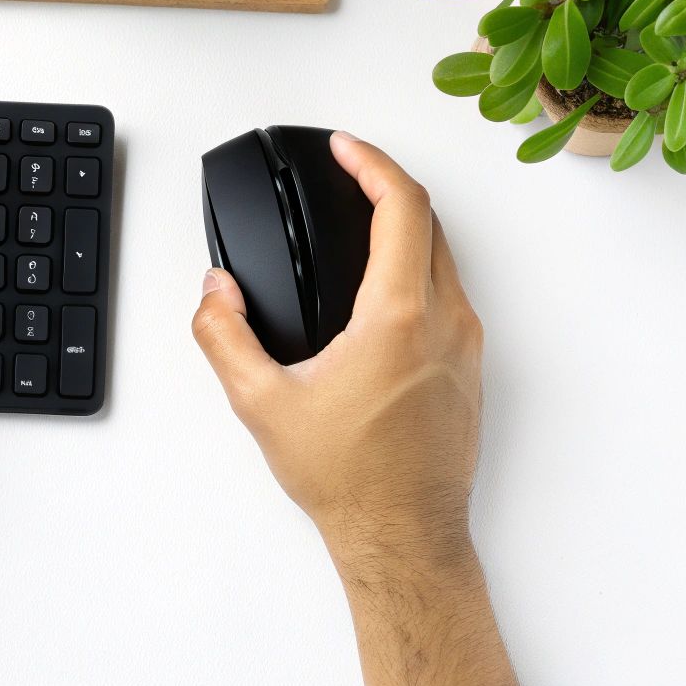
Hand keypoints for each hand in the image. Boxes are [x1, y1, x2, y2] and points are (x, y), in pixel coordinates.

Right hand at [192, 132, 484, 568]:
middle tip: (349, 174)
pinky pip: (450, 295)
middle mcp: (445, 322)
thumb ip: (225, 337)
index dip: (372, 163)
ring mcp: (465, 346)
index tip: (345, 149)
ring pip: (446, 258)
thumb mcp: (261, 404)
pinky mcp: (470, 370)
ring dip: (407, 227)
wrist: (402, 536)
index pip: (403, 207)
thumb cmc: (348, 480)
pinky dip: (419, 268)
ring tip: (362, 222)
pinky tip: (380, 288)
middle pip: (431, 221)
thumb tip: (215, 293)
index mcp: (398, 318)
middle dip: (388, 185)